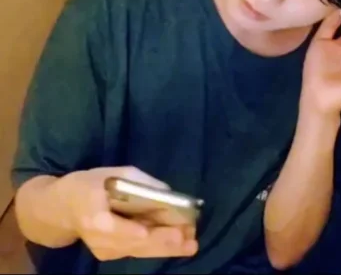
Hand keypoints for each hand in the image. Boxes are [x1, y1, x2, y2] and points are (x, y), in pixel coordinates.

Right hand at [58, 166, 197, 260]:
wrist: (61, 209)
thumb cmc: (89, 185)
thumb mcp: (112, 174)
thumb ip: (138, 182)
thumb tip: (166, 192)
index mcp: (93, 216)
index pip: (110, 227)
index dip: (130, 230)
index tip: (147, 231)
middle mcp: (98, 239)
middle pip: (132, 243)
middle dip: (161, 241)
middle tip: (187, 238)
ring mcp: (104, 250)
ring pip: (138, 250)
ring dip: (166, 247)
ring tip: (191, 244)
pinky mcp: (111, 254)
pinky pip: (137, 251)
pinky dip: (158, 247)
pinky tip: (180, 244)